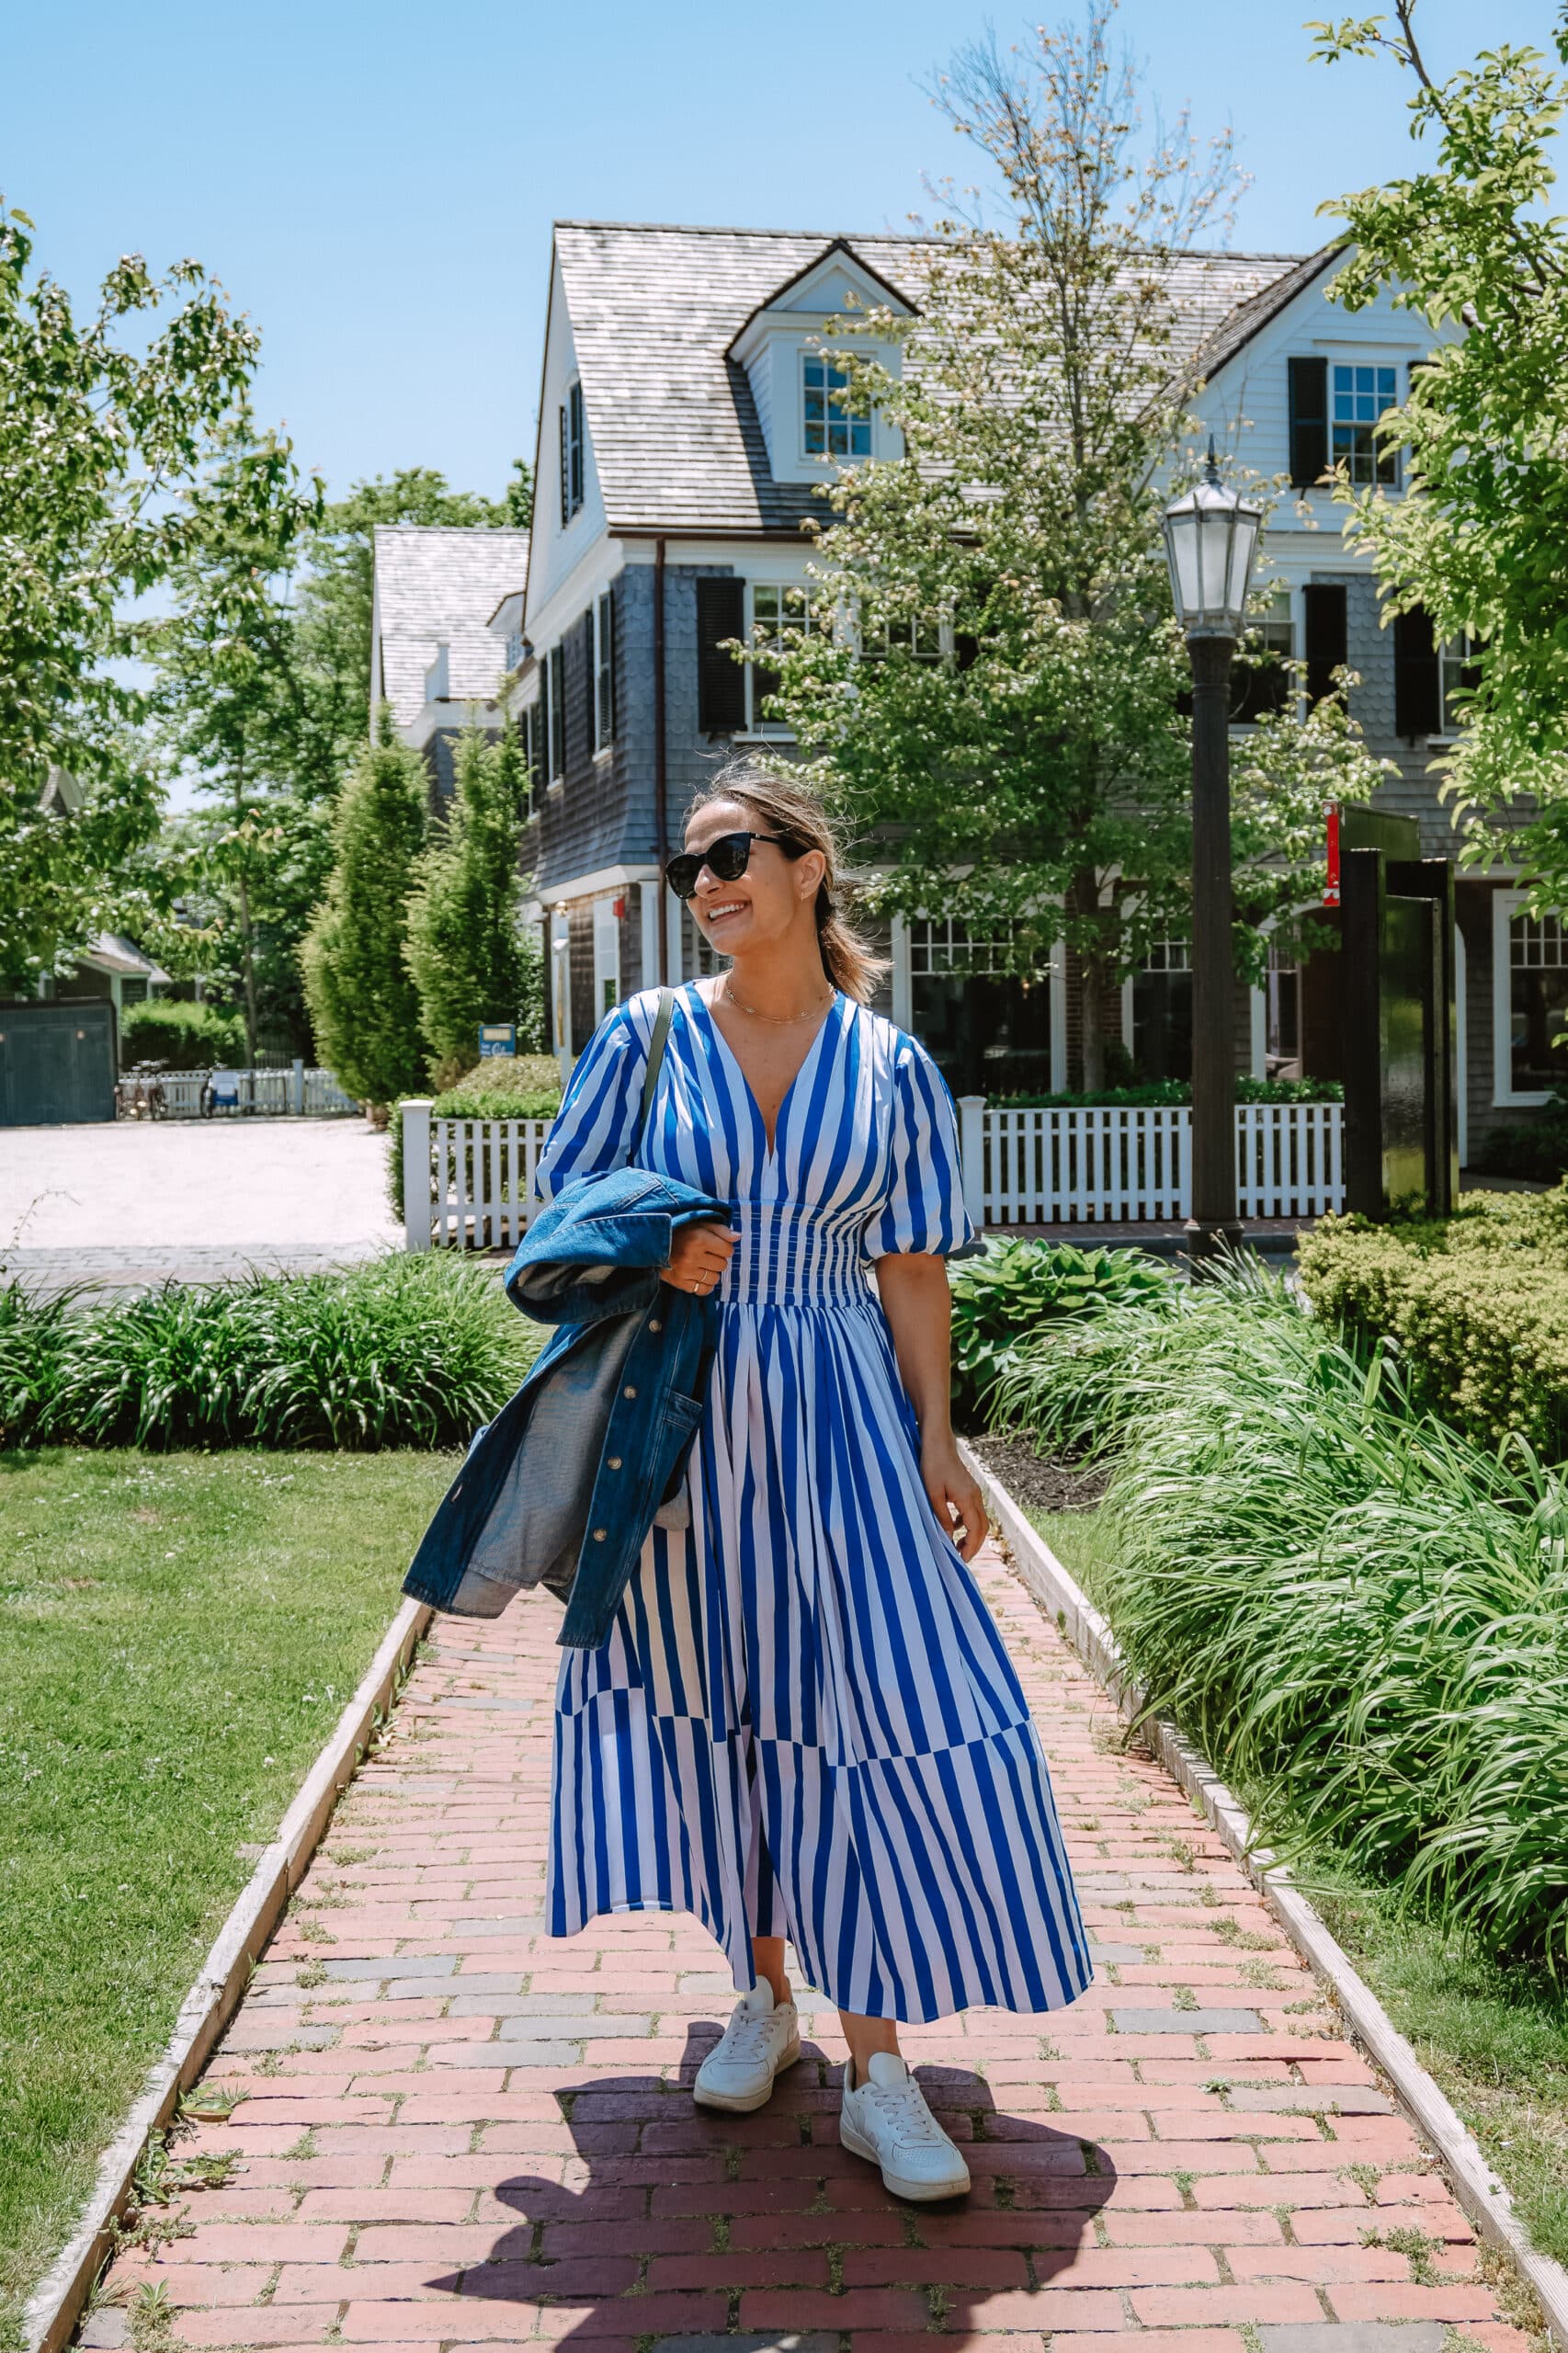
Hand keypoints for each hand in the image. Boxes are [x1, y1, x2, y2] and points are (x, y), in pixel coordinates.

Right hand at [665, 1220, 738, 1297]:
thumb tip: (738, 1237)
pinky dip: (704, 1285)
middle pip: (722, 1265)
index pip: (728, 1250)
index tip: (714, 1245)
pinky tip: (698, 1276)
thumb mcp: (700, 1224)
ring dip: (711, 1272)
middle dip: (717, 1259)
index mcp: (698, 1239)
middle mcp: (692, 1257)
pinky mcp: (680, 1283)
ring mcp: (685, 1272)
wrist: (652, 1244)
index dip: (724, 1247)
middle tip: (705, 1254)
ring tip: (700, 1264)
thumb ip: (721, 1230)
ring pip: (714, 1279)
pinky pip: (703, 1290)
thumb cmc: (680, 1232)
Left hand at [921, 1435, 986, 1563]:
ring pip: (979, 1520)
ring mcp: (973, 1492)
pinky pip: (972, 1511)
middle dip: (974, 1545)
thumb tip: (948, 1538)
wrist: (937, 1443)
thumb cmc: (932, 1465)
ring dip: (971, 1535)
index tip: (961, 1559)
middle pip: (982, 1527)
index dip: (971, 1547)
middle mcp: (975, 1496)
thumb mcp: (932, 1494)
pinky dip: (966, 1523)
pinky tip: (952, 1528)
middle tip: (961, 1558)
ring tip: (957, 1546)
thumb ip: (941, 1517)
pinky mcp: (968, 1489)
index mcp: (968, 1498)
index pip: (976, 1530)